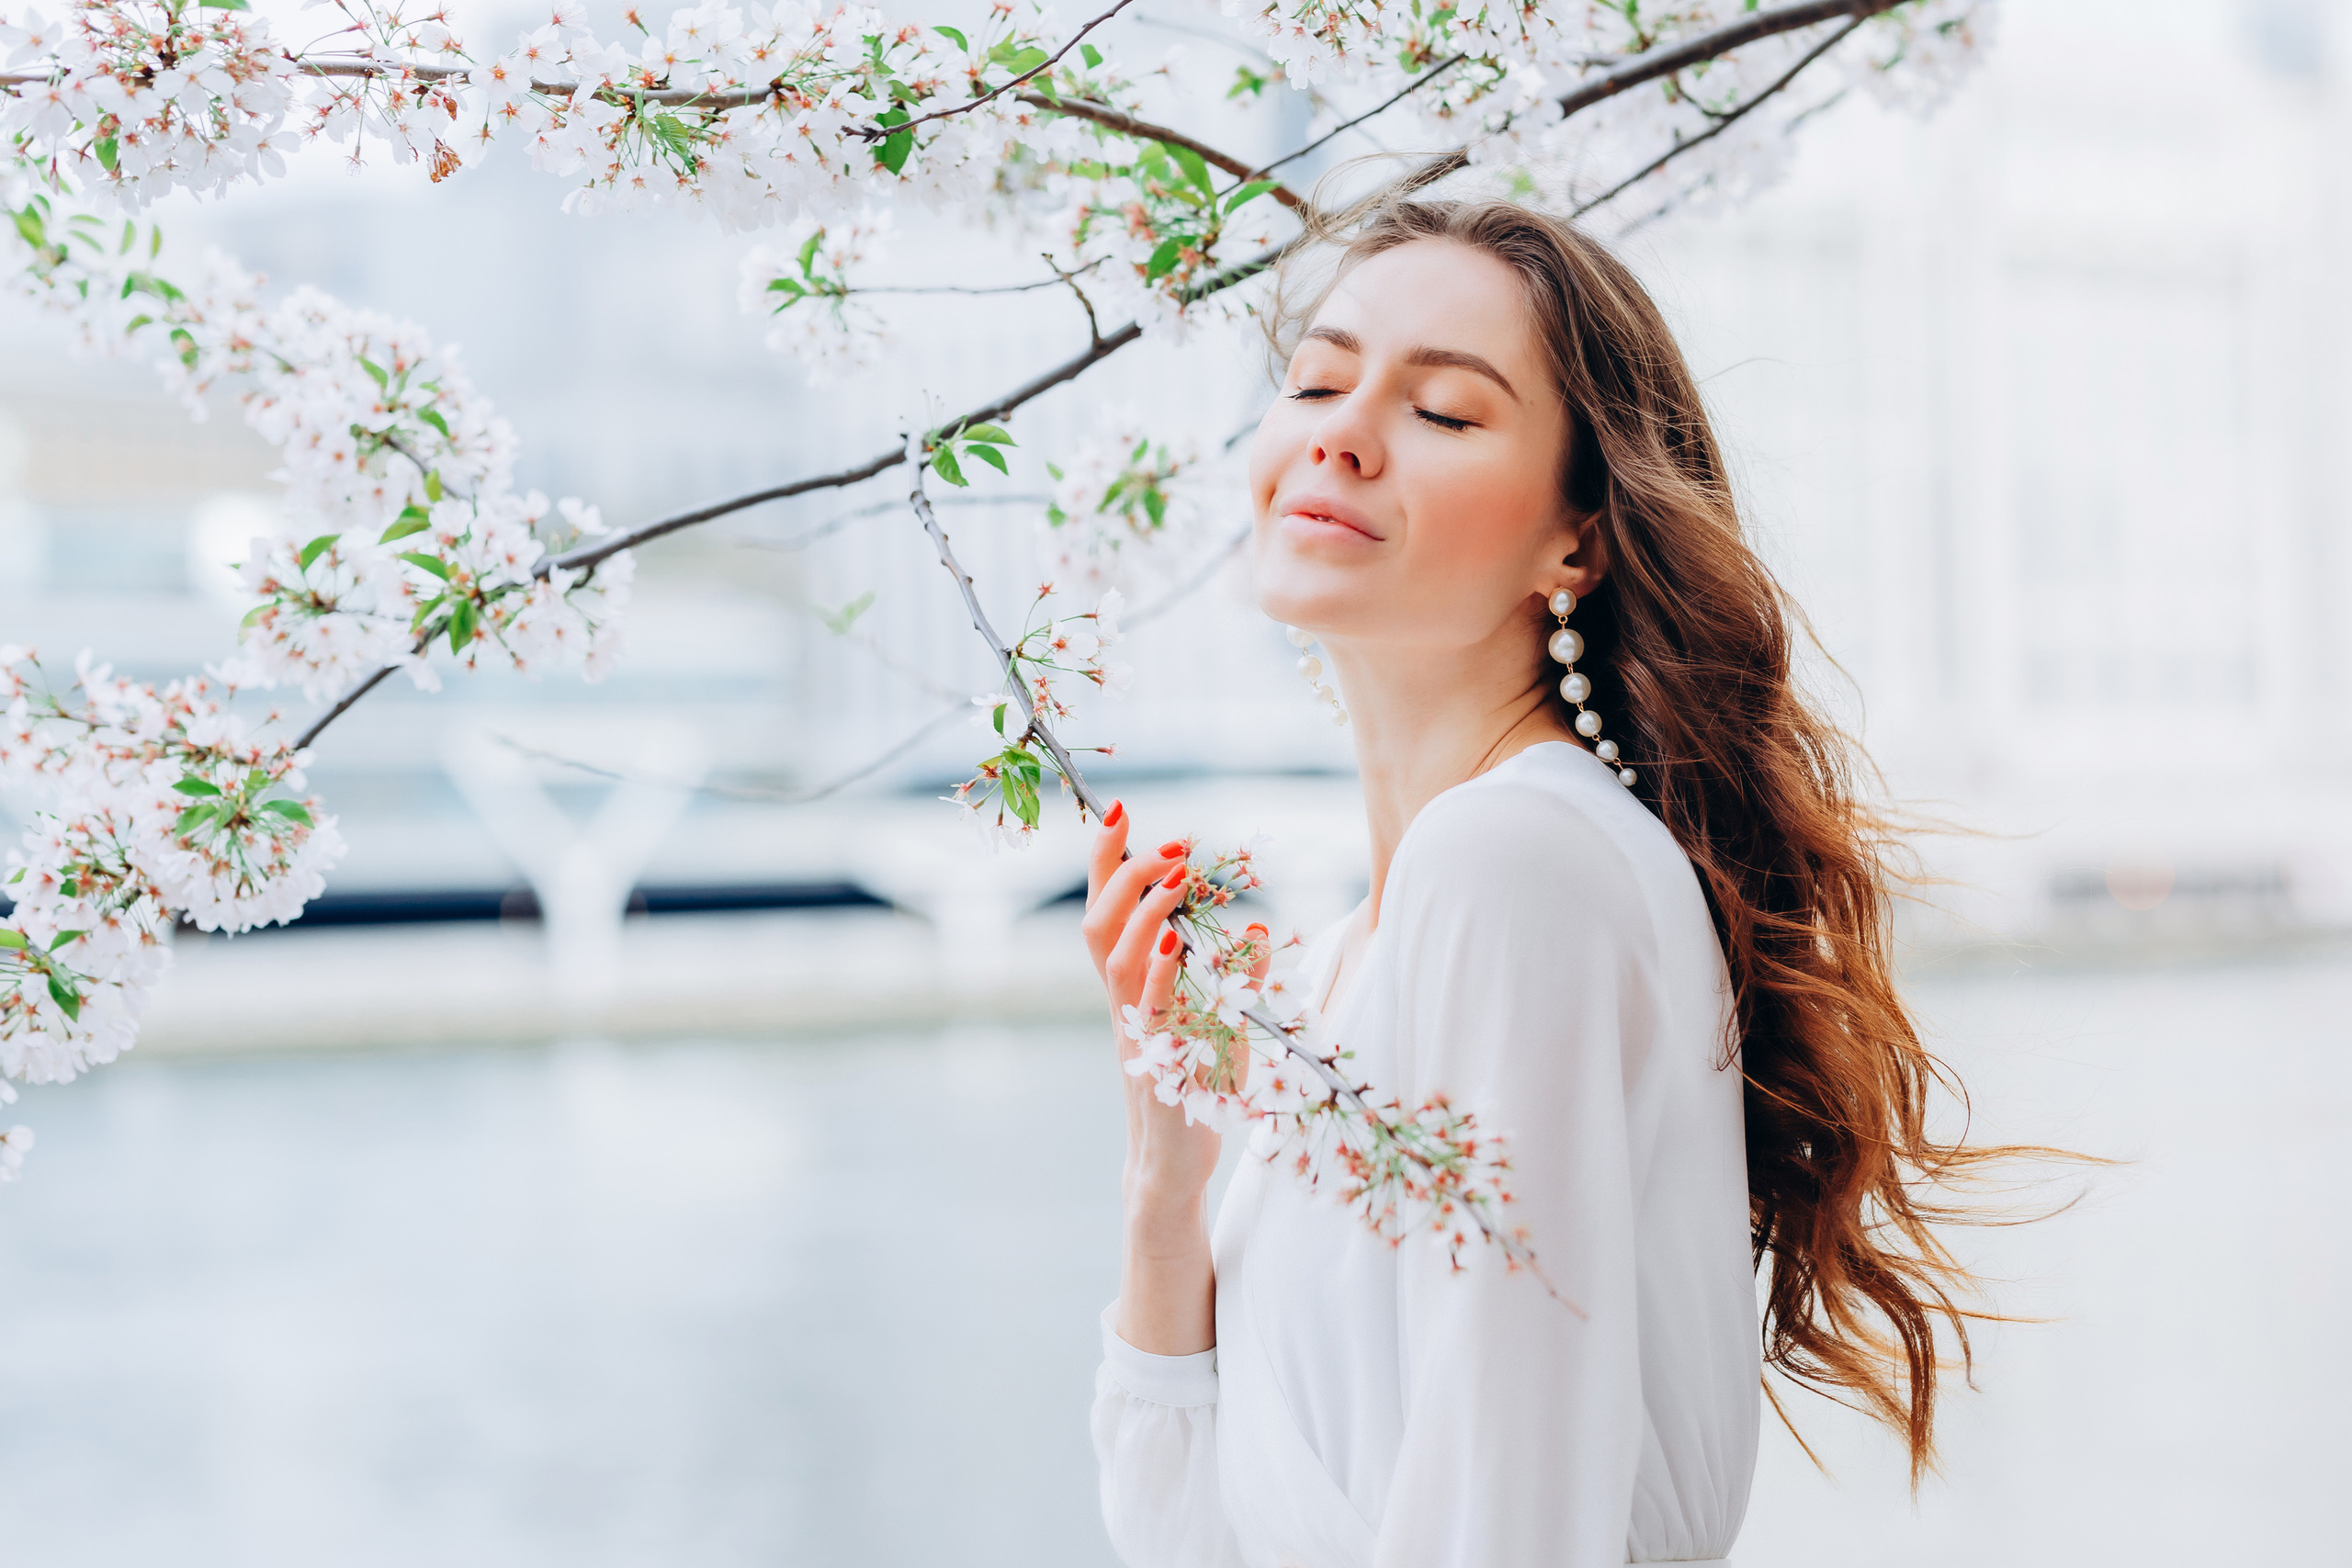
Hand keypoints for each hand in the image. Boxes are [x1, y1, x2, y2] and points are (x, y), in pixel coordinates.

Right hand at [1082, 801, 1220, 1217]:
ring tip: (1174, 875)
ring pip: (1116, 960)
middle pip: (1098, 925)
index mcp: (1130, 989)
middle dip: (1124, 874)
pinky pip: (1149, 1012)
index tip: (1117, 811)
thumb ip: (1234, 980)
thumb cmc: (1194, 1092)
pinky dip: (1158, 974)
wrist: (1171, 1165)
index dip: (1104, 862)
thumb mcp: (1221, 1026)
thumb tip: (1258, 932)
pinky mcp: (1155, 1064)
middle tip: (1168, 843)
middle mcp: (1122, 1004)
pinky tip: (1174, 944)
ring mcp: (1135, 1033)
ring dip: (1143, 911)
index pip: (1106, 912)